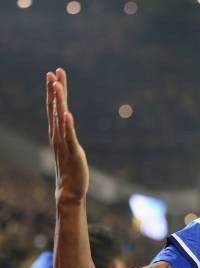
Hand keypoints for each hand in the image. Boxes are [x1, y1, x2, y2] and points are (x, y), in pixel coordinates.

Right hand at [47, 68, 88, 205]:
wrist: (70, 192)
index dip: (55, 91)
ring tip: (57, 86)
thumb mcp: (69, 147)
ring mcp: (64, 144)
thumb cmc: (70, 170)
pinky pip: (69, 137)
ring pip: (60, 119)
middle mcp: (58, 136)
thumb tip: (65, 120)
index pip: (55, 107)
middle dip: (55, 90)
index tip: (54, 73)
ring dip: (59, 102)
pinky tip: (67, 114)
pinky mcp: (73, 153)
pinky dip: (68, 126)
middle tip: (54, 72)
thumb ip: (66, 134)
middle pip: (55, 108)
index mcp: (58, 133)